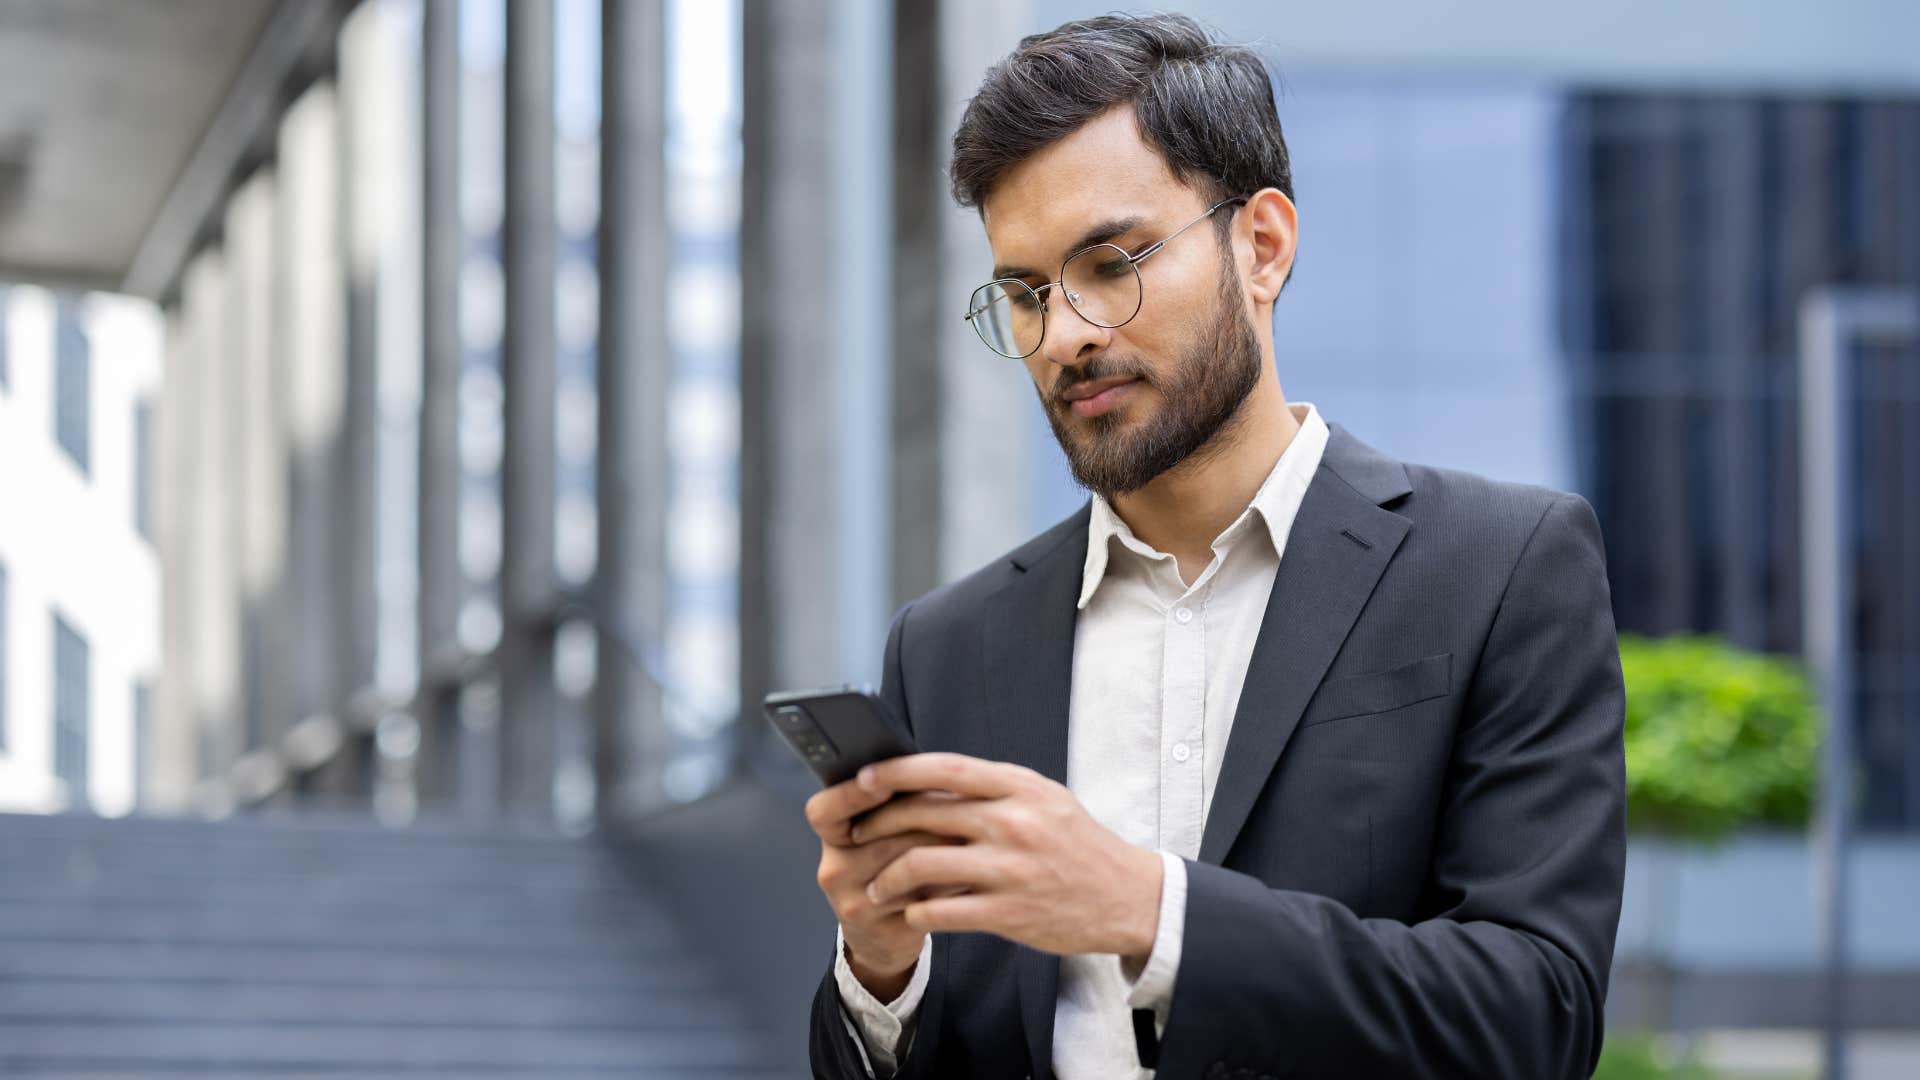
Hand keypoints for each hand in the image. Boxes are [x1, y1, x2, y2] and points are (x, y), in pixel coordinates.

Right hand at [805, 773, 966, 999]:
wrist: (881, 937)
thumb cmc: (887, 869)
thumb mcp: (879, 835)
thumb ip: (896, 803)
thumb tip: (936, 774)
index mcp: (831, 837)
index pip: (824, 811)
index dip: (851, 795)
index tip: (883, 784)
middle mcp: (834, 870)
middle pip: (884, 834)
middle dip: (930, 819)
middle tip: (966, 809)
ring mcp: (854, 903)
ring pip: (910, 864)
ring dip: (948, 849)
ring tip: (973, 840)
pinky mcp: (883, 930)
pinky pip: (925, 897)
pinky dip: (952, 882)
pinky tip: (968, 875)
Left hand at [850, 753, 1163, 960]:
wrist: (1127, 897)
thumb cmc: (1076, 844)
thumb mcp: (1043, 799)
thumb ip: (993, 788)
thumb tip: (930, 778)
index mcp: (1019, 787)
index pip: (944, 769)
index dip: (896, 771)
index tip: (864, 777)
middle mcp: (1013, 822)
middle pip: (924, 814)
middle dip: (878, 823)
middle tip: (855, 834)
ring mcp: (1010, 869)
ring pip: (922, 865)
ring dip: (887, 876)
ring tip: (876, 885)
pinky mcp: (1009, 913)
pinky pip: (941, 911)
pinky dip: (916, 911)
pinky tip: (911, 911)